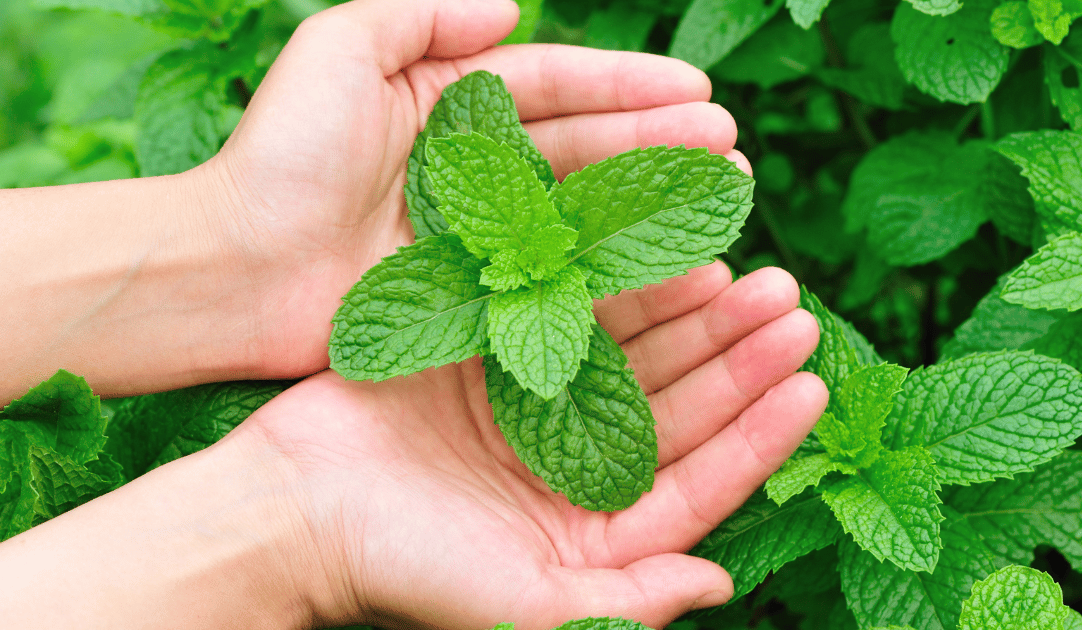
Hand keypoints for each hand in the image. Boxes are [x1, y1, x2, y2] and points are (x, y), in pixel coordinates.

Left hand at [207, 0, 742, 379]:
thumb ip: (420, 13)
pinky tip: (667, 263)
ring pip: (582, 209)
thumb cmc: (282, 157)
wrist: (234, 270)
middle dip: (661, 144)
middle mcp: (474, 165)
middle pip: (585, 145)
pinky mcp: (473, 293)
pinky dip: (611, 266)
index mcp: (448, 101)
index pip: (557, 84)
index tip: (698, 96)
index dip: (629, 87)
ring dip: (652, 201)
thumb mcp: (338, 50)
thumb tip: (512, 6)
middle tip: (732, 151)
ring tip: (724, 198)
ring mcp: (477, 233)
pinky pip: (555, 273)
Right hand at [235, 262, 825, 628]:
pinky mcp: (495, 357)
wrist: (291, 510)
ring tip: (742, 266)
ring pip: (637, 351)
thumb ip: (624, 605)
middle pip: (680, 403)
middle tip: (789, 298)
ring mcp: (539, 406)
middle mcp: (578, 464)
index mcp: (596, 530)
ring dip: (690, 310)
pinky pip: (571, 313)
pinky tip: (657, 250)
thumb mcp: (520, 607)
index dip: (761, 431)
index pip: (702, 478)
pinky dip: (614, 284)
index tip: (811, 381)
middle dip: (739, 354)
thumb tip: (721, 583)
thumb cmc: (405, 568)